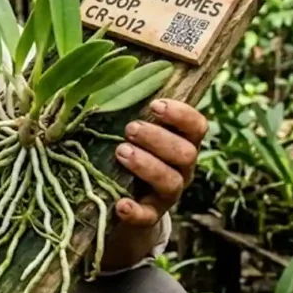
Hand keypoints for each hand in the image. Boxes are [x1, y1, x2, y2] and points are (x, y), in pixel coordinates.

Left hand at [102, 98, 206, 268]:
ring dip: (147, 166)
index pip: (197, 126)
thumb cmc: (127, 154)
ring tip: (121, 152)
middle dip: (159, 139)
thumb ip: (126, 110)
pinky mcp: (150, 217)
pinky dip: (136, 211)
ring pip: (172, 182)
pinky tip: (121, 204)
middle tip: (130, 129)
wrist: (121, 204)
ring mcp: (168, 195)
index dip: (181, 115)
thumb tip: (95, 75)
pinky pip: (149, 217)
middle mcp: (181, 169)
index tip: (155, 105)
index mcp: (180, 143)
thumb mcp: (131, 133)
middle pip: (187, 153)